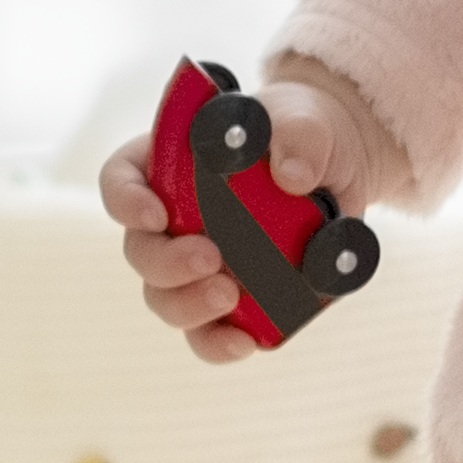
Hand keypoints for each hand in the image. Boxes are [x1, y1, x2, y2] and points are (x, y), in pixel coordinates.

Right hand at [97, 61, 372, 365]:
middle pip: (140, 250)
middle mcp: (172, 218)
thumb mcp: (307, 120)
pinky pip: (208, 334)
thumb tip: (293, 175)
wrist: (340, 172)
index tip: (155, 214)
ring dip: (187, 305)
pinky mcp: (231, 300)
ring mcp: (198, 264)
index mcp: (169, 161)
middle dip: (166, 263)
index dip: (126, 200)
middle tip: (209, 258)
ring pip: (165, 298)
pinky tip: (246, 342)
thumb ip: (298, 133)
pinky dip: (219, 343)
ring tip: (229, 295)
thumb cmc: (305, 134)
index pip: (122, 179)